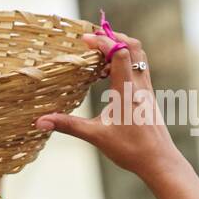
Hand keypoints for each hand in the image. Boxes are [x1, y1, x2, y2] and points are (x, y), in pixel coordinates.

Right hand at [35, 24, 181, 178]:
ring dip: (121, 47)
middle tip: (94, 40)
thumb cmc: (130, 149)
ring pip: (138, 55)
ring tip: (102, 54)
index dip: (101, 42)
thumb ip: (69, 126)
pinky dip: (127, 61)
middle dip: (113, 37)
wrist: (158, 160)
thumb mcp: (96, 136)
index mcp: (127, 89)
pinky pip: (139, 68)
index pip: (118, 52)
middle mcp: (139, 83)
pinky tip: (113, 75)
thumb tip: (41, 122)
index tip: (84, 40)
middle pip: (132, 45)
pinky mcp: (148, 95)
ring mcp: (146, 88)